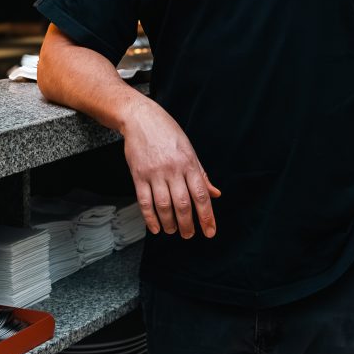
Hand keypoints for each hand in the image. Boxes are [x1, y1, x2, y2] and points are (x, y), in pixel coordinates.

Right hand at [120, 96, 220, 239]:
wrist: (141, 118)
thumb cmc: (167, 133)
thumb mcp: (189, 150)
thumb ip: (201, 174)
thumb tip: (215, 194)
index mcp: (189, 163)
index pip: (201, 194)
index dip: (207, 216)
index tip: (210, 231)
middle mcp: (173, 169)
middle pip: (183, 204)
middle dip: (188, 224)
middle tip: (189, 235)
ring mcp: (155, 173)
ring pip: (164, 205)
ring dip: (170, 223)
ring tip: (173, 231)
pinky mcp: (138, 175)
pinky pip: (145, 201)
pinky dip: (150, 218)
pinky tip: (156, 227)